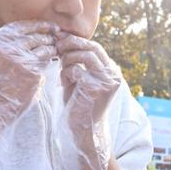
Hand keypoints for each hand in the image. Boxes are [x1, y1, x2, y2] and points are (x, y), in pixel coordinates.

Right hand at [0, 21, 57, 142]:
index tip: (50, 26)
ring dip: (52, 48)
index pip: (22, 26)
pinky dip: (50, 61)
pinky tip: (54, 61)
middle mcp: (6, 46)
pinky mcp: (32, 72)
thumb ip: (6, 43)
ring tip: (56, 50)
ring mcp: (20, 58)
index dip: (38, 25)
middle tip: (58, 38)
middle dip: (48, 36)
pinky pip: (45, 62)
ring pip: (43, 47)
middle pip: (35, 35)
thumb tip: (32, 33)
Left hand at [54, 34, 122, 169]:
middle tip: (57, 48)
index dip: (77, 41)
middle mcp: (113, 75)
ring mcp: (107, 81)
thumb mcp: (79, 78)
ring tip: (62, 71)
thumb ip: (78, 61)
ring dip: (69, 59)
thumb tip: (64, 39)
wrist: (83, 129)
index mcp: (110, 71)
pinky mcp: (97, 88)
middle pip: (93, 47)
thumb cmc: (78, 104)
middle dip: (72, 44)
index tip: (60, 40)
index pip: (95, 47)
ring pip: (86, 55)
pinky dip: (66, 73)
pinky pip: (77, 69)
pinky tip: (64, 83)